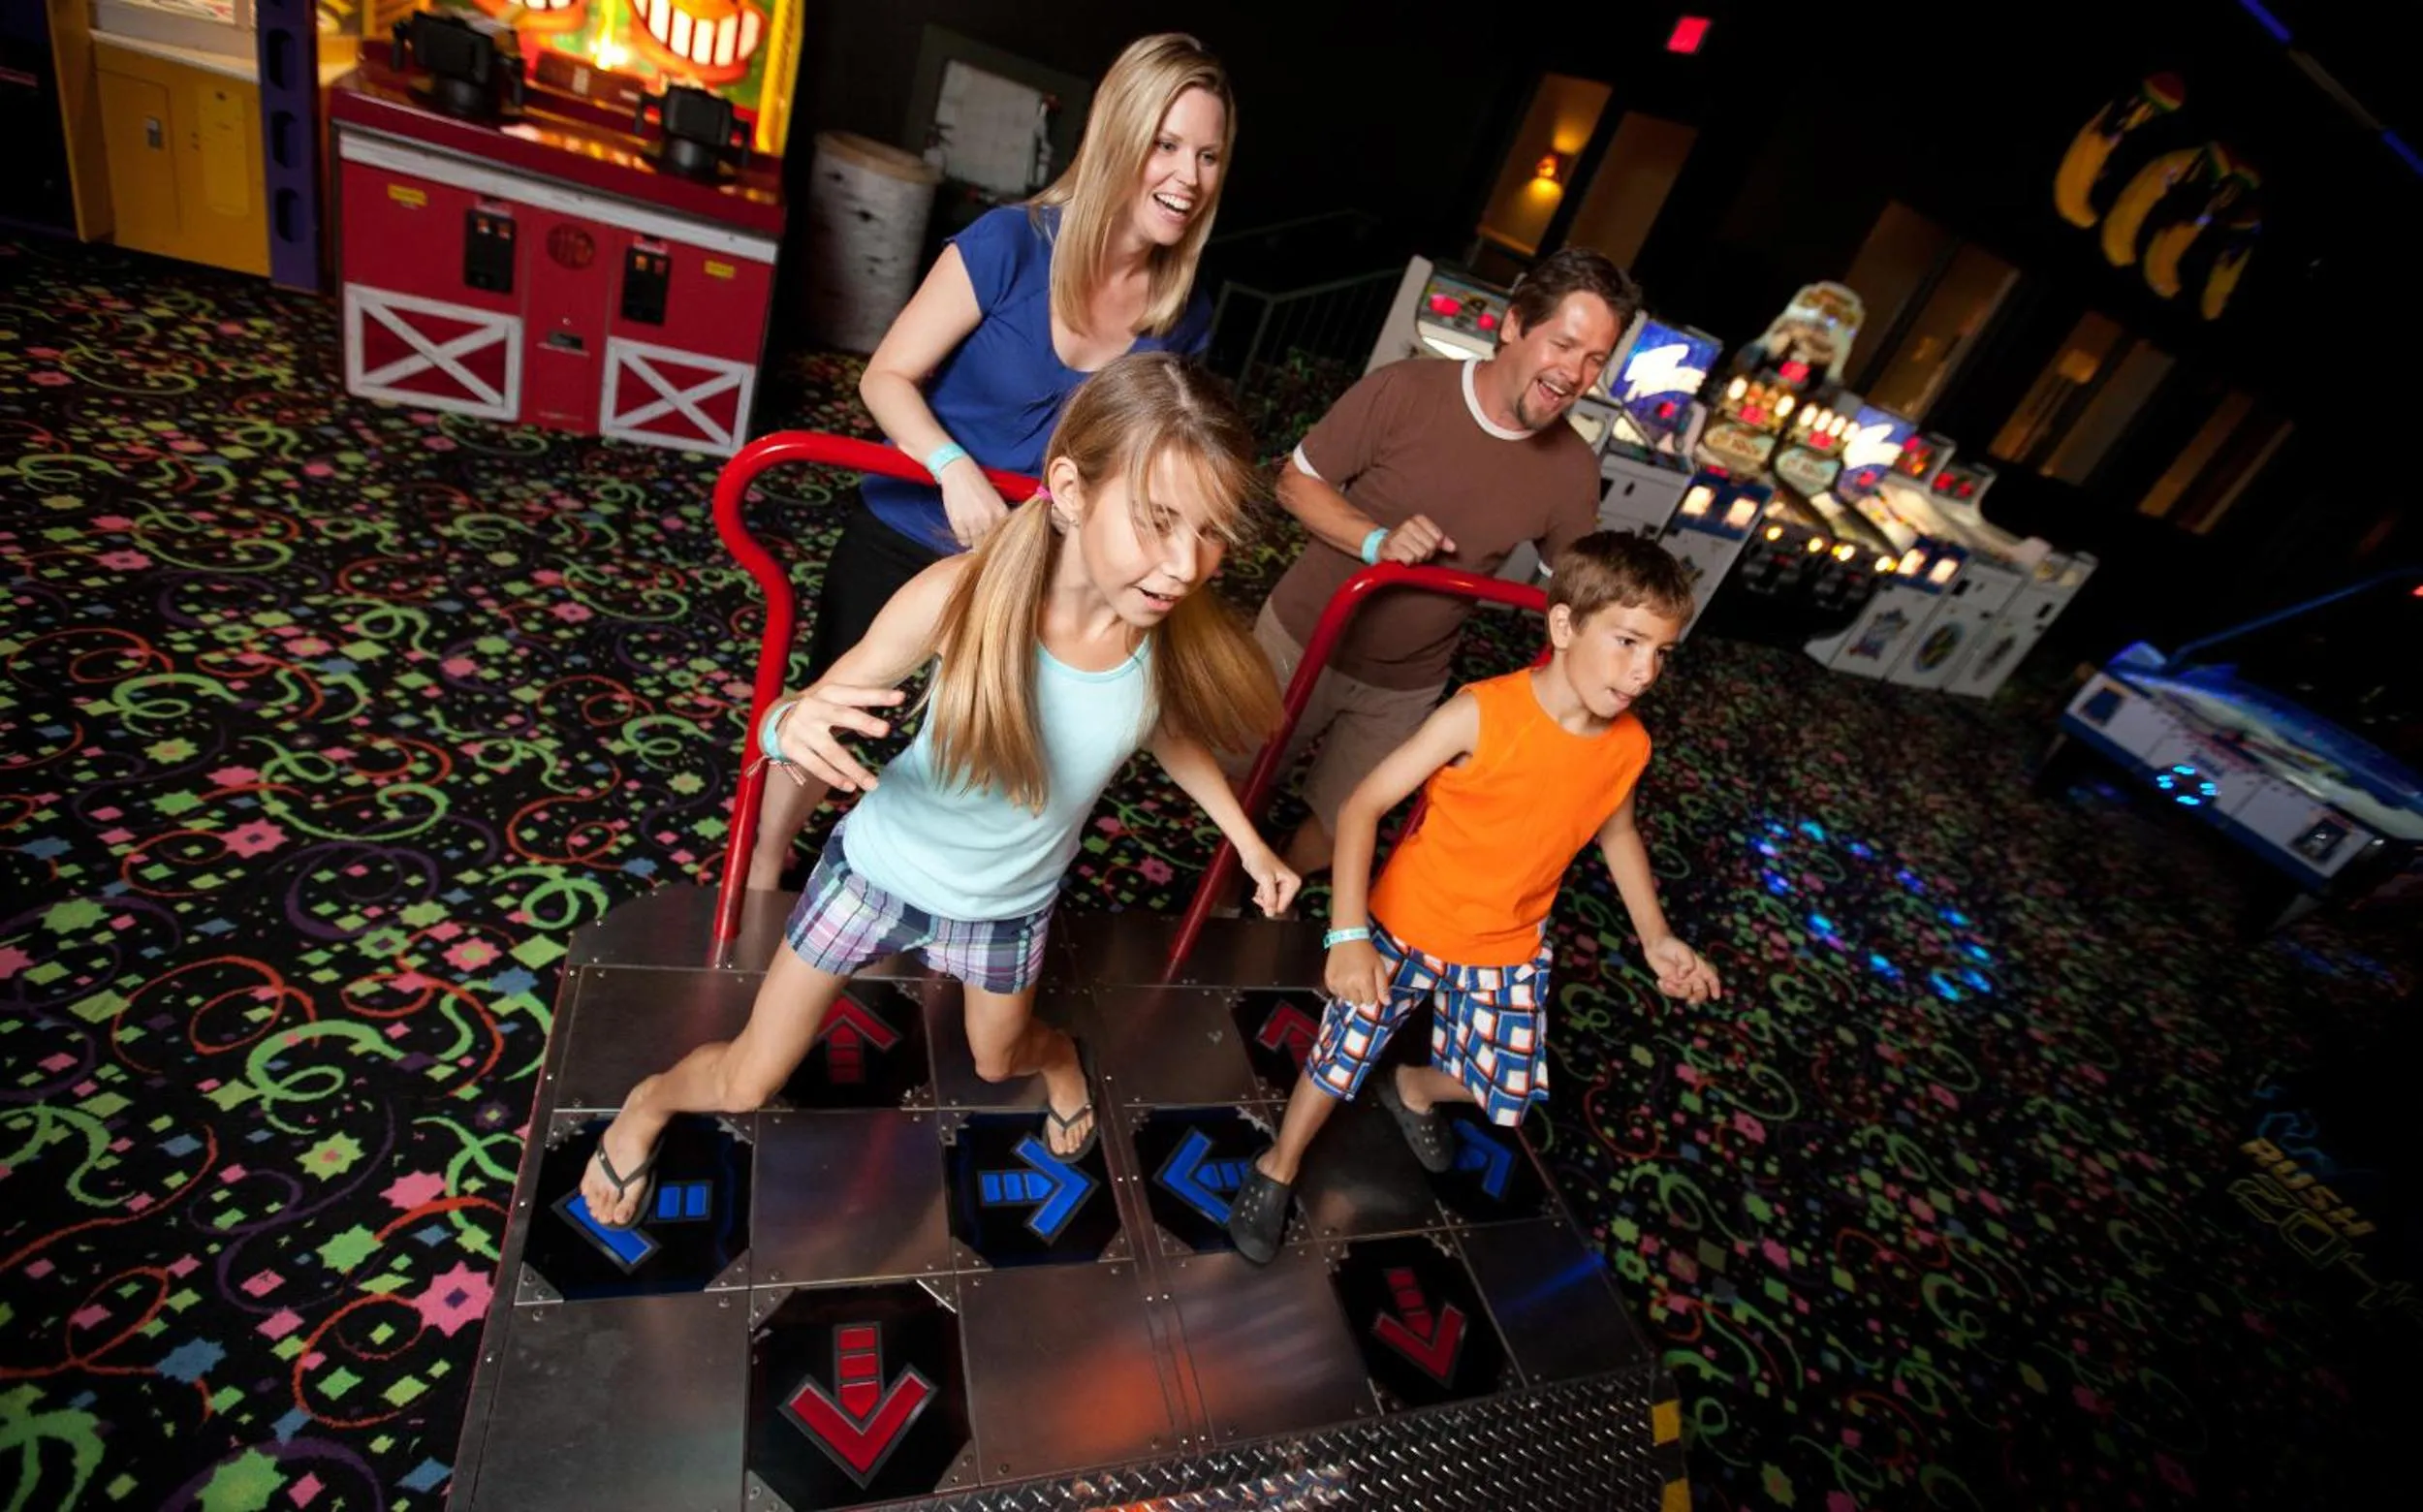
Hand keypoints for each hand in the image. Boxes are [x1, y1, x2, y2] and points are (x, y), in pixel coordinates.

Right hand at [769, 683, 907, 792]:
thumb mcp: (836, 704)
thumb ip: (857, 712)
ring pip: (831, 750)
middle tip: (886, 730)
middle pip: (842, 715)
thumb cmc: (821, 712)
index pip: (856, 693)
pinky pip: (816, 765)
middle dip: (864, 722)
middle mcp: (813, 707)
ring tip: (873, 784)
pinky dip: (834, 777)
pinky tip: (850, 786)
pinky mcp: (790, 746)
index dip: (878, 695)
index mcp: (829, 693)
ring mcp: (800, 727)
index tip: (901, 697)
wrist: (778, 719)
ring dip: (853, 769)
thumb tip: (880, 728)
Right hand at [936, 457, 1009, 549]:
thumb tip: (1001, 540)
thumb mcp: (996, 501)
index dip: (999, 543)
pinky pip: (963, 541)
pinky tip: (964, 527)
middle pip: (990, 544)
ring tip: (973, 530)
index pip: (1004, 538)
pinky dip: (964, 538)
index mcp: (1001, 513)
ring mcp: (973, 522)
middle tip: (982, 539)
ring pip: (976, 544)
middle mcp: (989, 519)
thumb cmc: (978, 485)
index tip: (996, 544)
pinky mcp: (958, 523)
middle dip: (986, 544)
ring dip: (975, 541)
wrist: (958, 473)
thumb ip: (1000, 519)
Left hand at [1240, 846, 1300, 919]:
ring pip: (1273, 902)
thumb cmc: (1260, 860)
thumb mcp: (1265, 881)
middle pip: (1278, 905)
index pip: (1283, 905)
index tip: (1262, 898)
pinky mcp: (1275, 886)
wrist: (1252, 851)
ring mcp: (1283, 886)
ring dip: (1263, 898)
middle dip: (1267, 901)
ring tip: (1259, 889)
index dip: (1271, 905)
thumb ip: (1270, 898)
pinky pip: (1270, 898)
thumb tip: (1270, 914)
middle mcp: (1291, 885)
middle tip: (1259, 894)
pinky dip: (1262, 895)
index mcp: (1293, 883)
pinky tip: (1259, 887)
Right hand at [1325, 937, 1388, 1008]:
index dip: (1372, 994)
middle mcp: (1349, 985)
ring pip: (1346, 999)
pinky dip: (1340, 989)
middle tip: (1361, 981)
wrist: (1347, 938)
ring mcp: (1337, 983)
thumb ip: (1383, 986)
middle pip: (1357, 1002)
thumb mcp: (1379, 966)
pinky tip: (1343, 978)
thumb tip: (1387, 1003)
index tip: (1371, 984)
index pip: (1370, 1001)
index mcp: (1364, 982)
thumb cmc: (1366, 952)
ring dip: (1350, 992)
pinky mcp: (1328, 980)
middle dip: (1361, 995)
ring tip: (1352, 979)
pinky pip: (1335, 993)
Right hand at [1377, 513, 1454, 563]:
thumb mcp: (1426, 538)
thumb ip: (1441, 542)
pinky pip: (1409, 559)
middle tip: (1415, 551)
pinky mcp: (1391, 548)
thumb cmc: (1408, 543)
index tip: (1424, 544)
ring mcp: (1398, 536)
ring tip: (1408, 554)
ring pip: (1420, 554)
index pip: (1438, 537)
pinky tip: (1402, 559)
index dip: (1434, 546)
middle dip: (1425, 554)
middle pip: (1430, 546)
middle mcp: (1408, 524)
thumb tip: (1453, 548)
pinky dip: (1407, 563)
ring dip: (1416, 559)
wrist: (1382, 546)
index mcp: (1418, 519)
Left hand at [1644, 935, 1721, 1003]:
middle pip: (1701, 991)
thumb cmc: (1672, 945)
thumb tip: (1683, 976)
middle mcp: (1693, 977)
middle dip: (1698, 998)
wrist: (1656, 946)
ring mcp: (1683, 982)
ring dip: (1676, 991)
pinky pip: (1672, 993)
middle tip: (1691, 1001)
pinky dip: (1666, 990)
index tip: (1715, 996)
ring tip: (1665, 982)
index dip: (1715, 987)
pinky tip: (1660, 982)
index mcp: (1700, 967)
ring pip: (1685, 993)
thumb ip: (1687, 963)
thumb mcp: (1683, 950)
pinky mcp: (1672, 985)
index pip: (1711, 978)